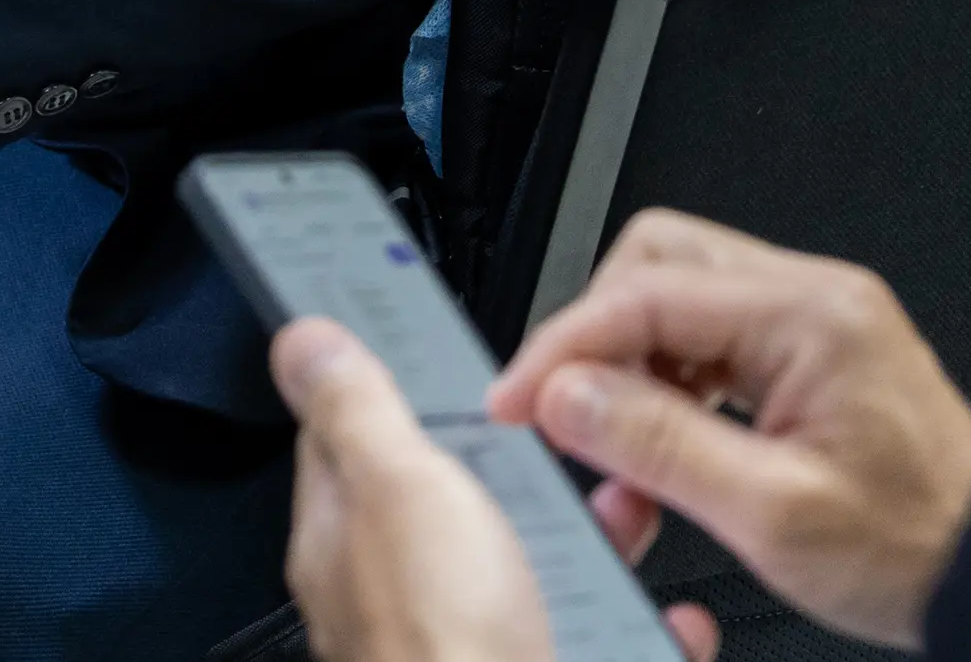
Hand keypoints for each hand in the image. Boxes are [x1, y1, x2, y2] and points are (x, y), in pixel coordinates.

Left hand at [274, 320, 679, 661]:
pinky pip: (599, 641)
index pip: (359, 435)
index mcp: (353, 535)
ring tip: (637, 517)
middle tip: (578, 438)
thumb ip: (357, 410)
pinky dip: (641, 629)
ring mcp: (475, 643)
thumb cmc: (441, 651)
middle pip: (468, 500)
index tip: (457, 349)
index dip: (404, 383)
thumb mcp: (397, 490)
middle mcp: (405, 595)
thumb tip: (303, 340)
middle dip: (533, 468)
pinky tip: (666, 620)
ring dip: (601, 542)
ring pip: (541, 571)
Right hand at [484, 212, 970, 651]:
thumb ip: (660, 447)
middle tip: (564, 413)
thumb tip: (567, 397)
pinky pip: (711, 344)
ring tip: (621, 463)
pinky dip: (670, 394)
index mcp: (810, 317)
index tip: (516, 400)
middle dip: (595, 340)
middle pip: (656, 267)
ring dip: (630, 375)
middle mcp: (813, 300)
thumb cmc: (922, 548)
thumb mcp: (774, 515)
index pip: (646, 294)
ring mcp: (814, 324)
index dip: (563, 348)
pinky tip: (666, 458)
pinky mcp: (812, 358)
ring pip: (677, 304)